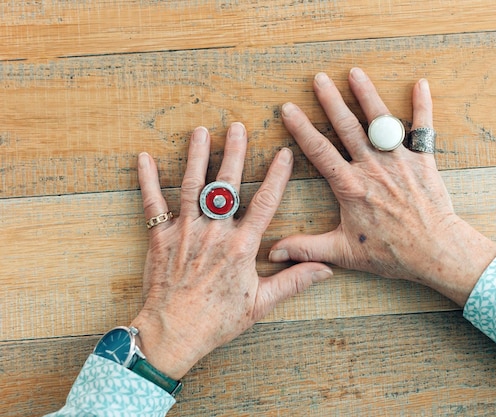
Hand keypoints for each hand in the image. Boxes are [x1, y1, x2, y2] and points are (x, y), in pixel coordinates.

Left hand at [130, 123, 332, 379]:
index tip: (283, 153)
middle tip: (237, 127)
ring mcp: (185, 231)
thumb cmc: (217, 320)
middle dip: (233, 153)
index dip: (276, 176)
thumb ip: (294, 281)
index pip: (265, 202)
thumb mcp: (261, 303)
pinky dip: (147, 179)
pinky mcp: (160, 237)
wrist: (173, 333)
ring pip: (191, 185)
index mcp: (241, 246)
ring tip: (200, 131)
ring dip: (196, 156)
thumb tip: (326, 270)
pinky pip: (152, 203)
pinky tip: (144, 157)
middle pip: (225, 184)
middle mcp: (214, 232)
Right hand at [271, 68, 495, 305]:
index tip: (288, 109)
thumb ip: (307, 248)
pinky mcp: (424, 161)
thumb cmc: (391, 253)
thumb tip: (274, 253)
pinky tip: (420, 84)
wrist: (434, 251)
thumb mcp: (343, 252)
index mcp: (350, 186)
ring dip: (367, 95)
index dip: (301, 129)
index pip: (319, 151)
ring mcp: (399, 160)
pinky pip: (423, 129)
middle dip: (330, 100)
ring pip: (379, 121)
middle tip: (318, 78)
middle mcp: (372, 167)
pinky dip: (423, 106)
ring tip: (354, 72)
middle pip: (346, 127)